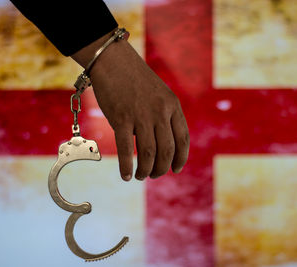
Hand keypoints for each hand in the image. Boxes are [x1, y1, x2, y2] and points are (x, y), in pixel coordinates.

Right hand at [71, 29, 189, 180]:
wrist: (113, 60)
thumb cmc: (136, 79)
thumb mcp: (160, 94)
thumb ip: (165, 116)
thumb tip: (161, 144)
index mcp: (172, 105)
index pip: (183, 139)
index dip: (181, 158)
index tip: (176, 169)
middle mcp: (160, 111)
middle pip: (167, 150)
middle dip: (162, 168)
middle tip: (154, 174)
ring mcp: (141, 115)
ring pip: (149, 153)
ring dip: (146, 170)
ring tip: (141, 176)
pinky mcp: (121, 118)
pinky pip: (125, 149)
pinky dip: (127, 167)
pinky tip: (126, 176)